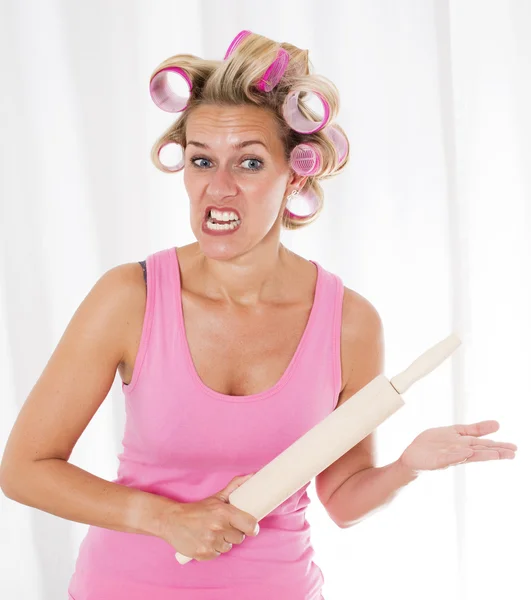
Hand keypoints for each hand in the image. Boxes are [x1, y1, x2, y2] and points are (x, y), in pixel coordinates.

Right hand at [157, 474, 259, 561]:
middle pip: (240, 537)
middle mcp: (218, 528)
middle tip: (224, 526)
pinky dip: (213, 549)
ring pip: (228, 547)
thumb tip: (252, 476)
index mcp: (224, 512)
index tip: (250, 526)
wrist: (172, 521)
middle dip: (234, 532)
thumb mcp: (217, 497)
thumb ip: (235, 486)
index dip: (252, 527)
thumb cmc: (197, 509)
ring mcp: (211, 543)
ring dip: (223, 541)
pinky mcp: (204, 554)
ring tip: (213, 532)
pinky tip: (206, 540)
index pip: (250, 525)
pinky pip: (218, 555)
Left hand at [398, 420, 516, 473]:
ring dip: (481, 454)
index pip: (484, 445)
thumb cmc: (434, 444)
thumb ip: (475, 429)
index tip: (514, 449)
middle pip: (480, 452)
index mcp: (464, 445)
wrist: (412, 456)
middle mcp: (459, 452)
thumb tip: (497, 424)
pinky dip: (458, 455)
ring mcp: (449, 456)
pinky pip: (448, 458)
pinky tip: (466, 452)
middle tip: (512, 454)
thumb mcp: (456, 432)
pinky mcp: (437, 460)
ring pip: (468, 456)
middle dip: (495, 452)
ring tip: (496, 454)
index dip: (499, 446)